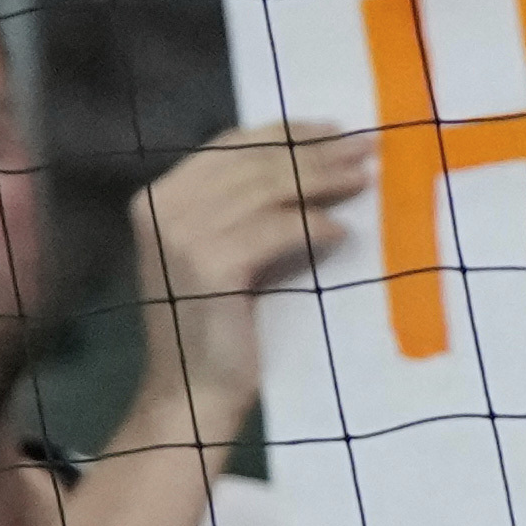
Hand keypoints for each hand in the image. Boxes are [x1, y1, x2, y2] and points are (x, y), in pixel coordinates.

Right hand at [127, 119, 375, 436]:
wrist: (194, 396)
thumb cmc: (218, 330)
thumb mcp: (224, 255)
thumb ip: (245, 210)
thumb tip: (313, 164)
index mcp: (159, 198)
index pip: (229, 145)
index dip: (285, 132)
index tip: (334, 129)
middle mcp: (163, 208)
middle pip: (253, 161)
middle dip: (315, 151)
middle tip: (366, 147)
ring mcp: (182, 235)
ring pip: (268, 190)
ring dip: (323, 181)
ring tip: (364, 180)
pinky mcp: (212, 265)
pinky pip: (277, 230)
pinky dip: (314, 227)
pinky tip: (342, 232)